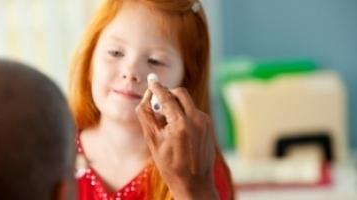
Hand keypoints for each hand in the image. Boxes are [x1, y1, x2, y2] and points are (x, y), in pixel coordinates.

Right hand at [135, 82, 217, 199]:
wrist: (194, 184)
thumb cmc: (170, 166)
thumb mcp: (153, 142)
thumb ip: (147, 116)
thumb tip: (147, 97)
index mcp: (181, 124)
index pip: (167, 97)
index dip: (157, 87)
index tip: (152, 80)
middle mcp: (197, 120)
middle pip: (181, 93)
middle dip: (169, 94)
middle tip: (159, 104)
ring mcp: (206, 123)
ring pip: (188, 103)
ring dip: (176, 106)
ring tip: (168, 126)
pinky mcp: (210, 126)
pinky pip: (194, 112)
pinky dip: (185, 115)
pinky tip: (179, 132)